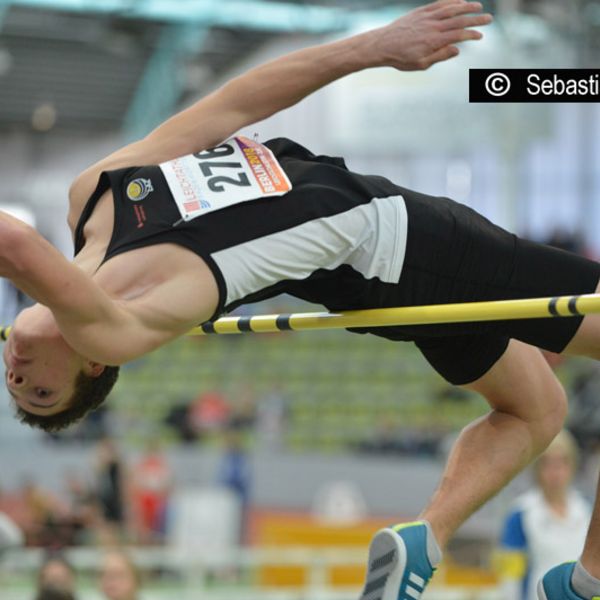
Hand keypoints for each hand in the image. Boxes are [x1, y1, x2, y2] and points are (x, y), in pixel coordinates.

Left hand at [372, 0, 492, 70]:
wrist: (382, 45)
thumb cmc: (400, 58)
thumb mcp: (420, 64)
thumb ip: (439, 56)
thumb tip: (457, 49)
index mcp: (434, 41)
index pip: (458, 35)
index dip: (472, 34)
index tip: (481, 36)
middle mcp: (432, 26)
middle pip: (458, 20)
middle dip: (475, 19)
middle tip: (489, 19)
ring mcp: (427, 17)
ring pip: (450, 9)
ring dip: (466, 6)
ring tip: (478, 6)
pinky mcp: (420, 12)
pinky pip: (439, 4)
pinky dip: (451, 2)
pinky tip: (459, 1)